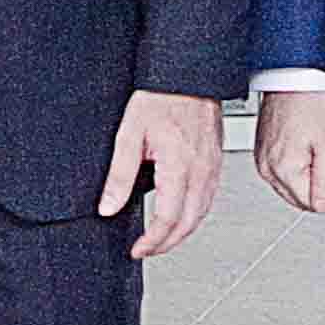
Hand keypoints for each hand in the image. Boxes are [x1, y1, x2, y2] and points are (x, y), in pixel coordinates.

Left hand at [97, 89, 223, 260]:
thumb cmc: (161, 95)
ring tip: (160, 239)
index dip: (152, 241)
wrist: (188, 74)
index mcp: (180, 166)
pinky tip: (180, 214)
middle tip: (147, 250)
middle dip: (167, 244)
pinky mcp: (216, 162)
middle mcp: (201, 171)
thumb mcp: (129, 133)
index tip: (137, 249)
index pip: (168, 219)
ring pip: (201, 214)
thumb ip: (119, 174)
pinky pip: (208, 198)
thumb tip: (109, 206)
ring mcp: (212, 167)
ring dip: (181, 232)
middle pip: (188, 223)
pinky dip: (193, 214)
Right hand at [254, 87, 324, 215]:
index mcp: (284, 170)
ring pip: (289, 187)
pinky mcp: (260, 153)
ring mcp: (261, 161)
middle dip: (313, 184)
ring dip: (302, 176)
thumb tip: (323, 205)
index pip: (311, 205)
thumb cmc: (311, 105)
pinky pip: (280, 173)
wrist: (292, 80)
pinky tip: (299, 145)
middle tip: (320, 156)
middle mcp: (267, 169)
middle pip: (298, 199)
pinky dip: (292, 166)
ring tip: (309, 147)